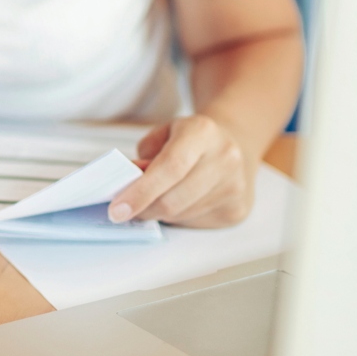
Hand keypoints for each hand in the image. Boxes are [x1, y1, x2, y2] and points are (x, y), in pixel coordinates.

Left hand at [107, 114, 255, 228]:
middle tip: (126, 210)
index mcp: (202, 132)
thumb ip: (143, 158)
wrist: (234, 144)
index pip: (170, 166)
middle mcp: (225, 157)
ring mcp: (235, 186)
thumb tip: (125, 188)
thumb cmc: (191, 140)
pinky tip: (181, 202)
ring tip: (157, 199)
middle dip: (144, 209)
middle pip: (174, 199)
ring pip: (182, 215)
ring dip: (161, 213)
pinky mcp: (238, 209)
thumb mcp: (163, 135)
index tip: (118, 209)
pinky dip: (179, 218)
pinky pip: (195, 223)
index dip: (141, 191)